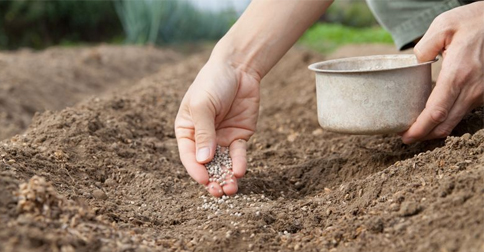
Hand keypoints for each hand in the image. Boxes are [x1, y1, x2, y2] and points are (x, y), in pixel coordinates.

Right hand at [174, 59, 259, 196]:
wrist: (239, 68)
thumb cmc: (212, 82)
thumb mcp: (202, 105)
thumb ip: (204, 132)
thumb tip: (203, 160)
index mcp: (187, 130)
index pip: (188, 155)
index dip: (195, 170)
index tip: (204, 180)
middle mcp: (203, 138)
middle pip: (206, 164)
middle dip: (212, 179)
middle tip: (218, 192)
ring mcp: (222, 138)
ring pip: (223, 163)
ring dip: (226, 177)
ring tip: (231, 189)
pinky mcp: (239, 136)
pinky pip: (238, 154)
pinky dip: (239, 163)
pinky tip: (240, 171)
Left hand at [401, 2, 483, 143]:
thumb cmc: (471, 22)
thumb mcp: (443, 25)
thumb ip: (425, 47)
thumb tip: (416, 64)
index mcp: (458, 74)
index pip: (437, 112)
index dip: (420, 129)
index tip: (405, 136)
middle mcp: (472, 88)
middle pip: (445, 124)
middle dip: (424, 135)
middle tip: (406, 137)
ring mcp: (481, 93)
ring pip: (455, 121)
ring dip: (435, 128)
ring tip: (416, 128)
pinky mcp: (483, 92)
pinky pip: (463, 112)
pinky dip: (447, 118)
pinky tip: (433, 116)